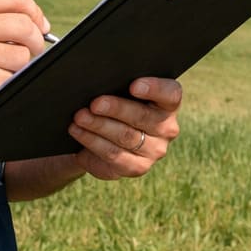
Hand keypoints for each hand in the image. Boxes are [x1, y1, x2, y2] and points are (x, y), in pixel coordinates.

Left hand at [68, 77, 182, 179]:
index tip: (134, 85)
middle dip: (116, 109)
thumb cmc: (118, 103)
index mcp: (169, 103)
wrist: (108, 135)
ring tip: (79, 118)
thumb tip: (98, 83)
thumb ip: (119, 85)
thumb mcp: (122, 92)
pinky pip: (114, 155)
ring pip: (125, 137)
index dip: (154, 88)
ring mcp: (155, 150)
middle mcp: (167, 128)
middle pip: (143, 117)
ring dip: (99, 126)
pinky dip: (93, 142)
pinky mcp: (138, 167)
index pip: (171, 94)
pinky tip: (79, 133)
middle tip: (94, 104)